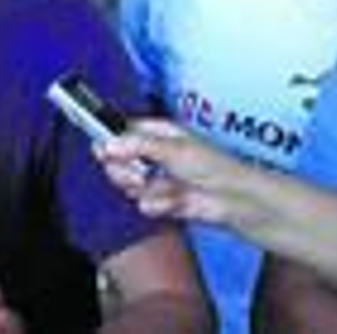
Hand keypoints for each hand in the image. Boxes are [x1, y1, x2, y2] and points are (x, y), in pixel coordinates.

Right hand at [96, 118, 242, 227]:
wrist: (235, 201)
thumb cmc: (212, 166)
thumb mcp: (172, 149)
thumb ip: (136, 146)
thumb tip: (105, 145)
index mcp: (155, 133)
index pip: (121, 132)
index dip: (108, 139)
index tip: (101, 150)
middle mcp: (153, 154)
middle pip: (117, 159)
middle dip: (123, 170)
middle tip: (136, 174)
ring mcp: (157, 178)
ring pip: (128, 184)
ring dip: (142, 188)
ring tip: (160, 188)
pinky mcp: (162, 202)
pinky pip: (145, 204)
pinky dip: (158, 204)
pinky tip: (174, 202)